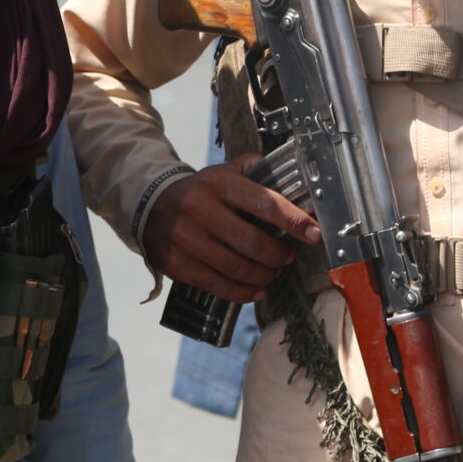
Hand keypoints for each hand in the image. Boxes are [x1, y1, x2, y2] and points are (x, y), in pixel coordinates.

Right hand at [142, 156, 320, 303]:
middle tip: (287, 257)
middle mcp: (201, 210)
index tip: (313, 233)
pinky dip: (244, 292)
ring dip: (264, 275)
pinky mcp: (180, 264)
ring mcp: (188, 240)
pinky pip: (219, 285)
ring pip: (238, 267)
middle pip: (253, 242)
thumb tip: (288, 173)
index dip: (292, 220)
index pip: (263, 202)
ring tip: (272, 273)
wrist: (149, 205)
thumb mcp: (222, 172)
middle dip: (278, 255)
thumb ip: (252, 169)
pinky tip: (255, 289)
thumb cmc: (199, 192)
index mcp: (218, 184)